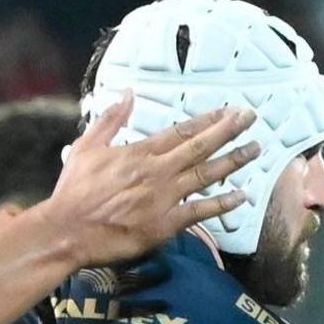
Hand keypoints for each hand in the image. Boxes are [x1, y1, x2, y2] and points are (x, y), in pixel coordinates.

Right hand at [43, 95, 260, 264]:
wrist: (67, 230)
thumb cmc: (74, 190)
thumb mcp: (87, 146)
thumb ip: (111, 119)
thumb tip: (128, 93)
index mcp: (140, 152)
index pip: (182, 131)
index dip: (208, 120)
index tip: (229, 110)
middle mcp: (157, 171)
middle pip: (201, 147)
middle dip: (229, 130)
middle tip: (252, 117)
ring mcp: (164, 198)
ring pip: (206, 175)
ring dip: (233, 161)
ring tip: (256, 149)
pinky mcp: (165, 224)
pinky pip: (200, 211)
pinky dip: (222, 204)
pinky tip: (243, 196)